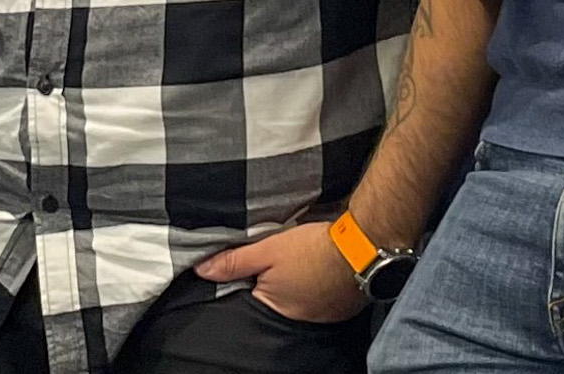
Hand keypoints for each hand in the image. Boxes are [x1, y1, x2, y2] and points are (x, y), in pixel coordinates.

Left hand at [194, 223, 365, 323]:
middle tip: (282, 259)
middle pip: (276, 300)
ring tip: (302, 262)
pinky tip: (320, 268)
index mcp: (275, 308)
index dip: (250, 278)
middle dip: (275, 282)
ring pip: (300, 299)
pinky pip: (322, 299)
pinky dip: (318, 285)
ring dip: (298, 284)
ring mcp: (323, 316)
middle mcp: (299, 319)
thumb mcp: (268, 249)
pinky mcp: (342, 307)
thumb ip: (235, 261)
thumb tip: (202, 270)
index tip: (255, 264)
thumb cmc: (312, 248)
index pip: (251, 297)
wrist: (361, 245)